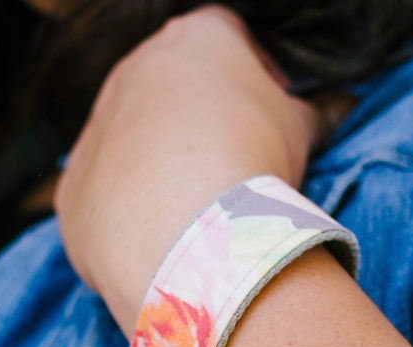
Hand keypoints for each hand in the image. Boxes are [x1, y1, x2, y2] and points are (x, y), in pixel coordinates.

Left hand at [54, 5, 348, 334]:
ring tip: (193, 214)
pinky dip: (125, 217)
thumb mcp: (302, 130)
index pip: (227, 35)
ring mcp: (93, 134)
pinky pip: (100, 199)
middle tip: (230, 167)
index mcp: (192, 39)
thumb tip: (340, 106)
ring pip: (127, 145)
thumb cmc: (254, 167)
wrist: (192, 240)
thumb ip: (319, 111)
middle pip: (166, 89)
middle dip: (197, 123)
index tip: (271, 109)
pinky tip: (157, 244)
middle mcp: (130, 73)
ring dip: (155, 170)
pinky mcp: (72, 195)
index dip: (253, 70)